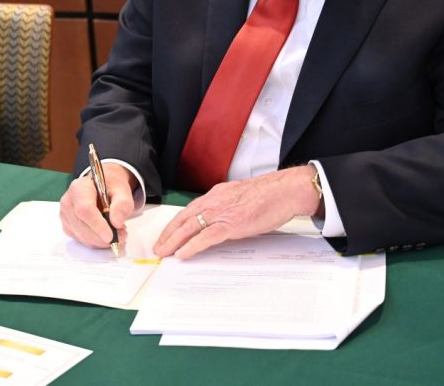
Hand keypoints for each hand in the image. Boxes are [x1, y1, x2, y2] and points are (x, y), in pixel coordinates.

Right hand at [59, 163, 136, 249]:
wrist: (103, 188)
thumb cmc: (110, 187)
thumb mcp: (122, 190)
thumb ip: (122, 204)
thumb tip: (116, 222)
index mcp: (79, 188)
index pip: (84, 209)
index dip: (97, 225)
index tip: (110, 236)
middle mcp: (68, 202)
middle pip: (81, 226)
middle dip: (102, 237)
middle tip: (122, 235)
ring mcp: (66, 216)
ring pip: (81, 236)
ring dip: (101, 241)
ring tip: (117, 232)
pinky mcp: (68, 227)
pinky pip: (82, 240)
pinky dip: (96, 242)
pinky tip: (106, 233)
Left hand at [153, 165, 321, 258]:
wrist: (285, 191)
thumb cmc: (268, 195)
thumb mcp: (240, 198)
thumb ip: (227, 207)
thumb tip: (220, 222)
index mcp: (216, 195)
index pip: (189, 210)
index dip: (175, 224)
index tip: (166, 235)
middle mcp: (214, 201)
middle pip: (183, 219)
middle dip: (168, 234)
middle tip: (158, 247)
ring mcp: (222, 212)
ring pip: (190, 228)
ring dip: (174, 241)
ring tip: (164, 253)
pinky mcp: (231, 224)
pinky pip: (206, 237)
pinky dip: (192, 246)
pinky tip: (182, 254)